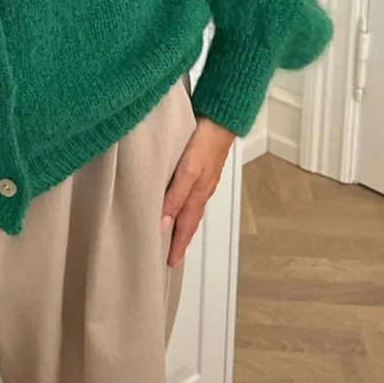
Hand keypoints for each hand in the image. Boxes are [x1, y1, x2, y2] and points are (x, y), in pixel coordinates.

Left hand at [161, 115, 235, 266]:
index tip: (170, 263)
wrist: (221, 118)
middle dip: (181, 239)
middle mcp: (201, 190)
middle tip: (170, 255)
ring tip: (172, 234)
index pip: (185, 227)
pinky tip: (178, 201)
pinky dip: (184, 204)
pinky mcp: (202, 168)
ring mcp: (203, 179)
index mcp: (197, 195)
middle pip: (189, 221)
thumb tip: (162, 223)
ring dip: (182, 223)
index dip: (177, 246)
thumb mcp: (187, 171)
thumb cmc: (204, 142)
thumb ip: (174, 196)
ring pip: (190, 208)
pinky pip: (191, 194)